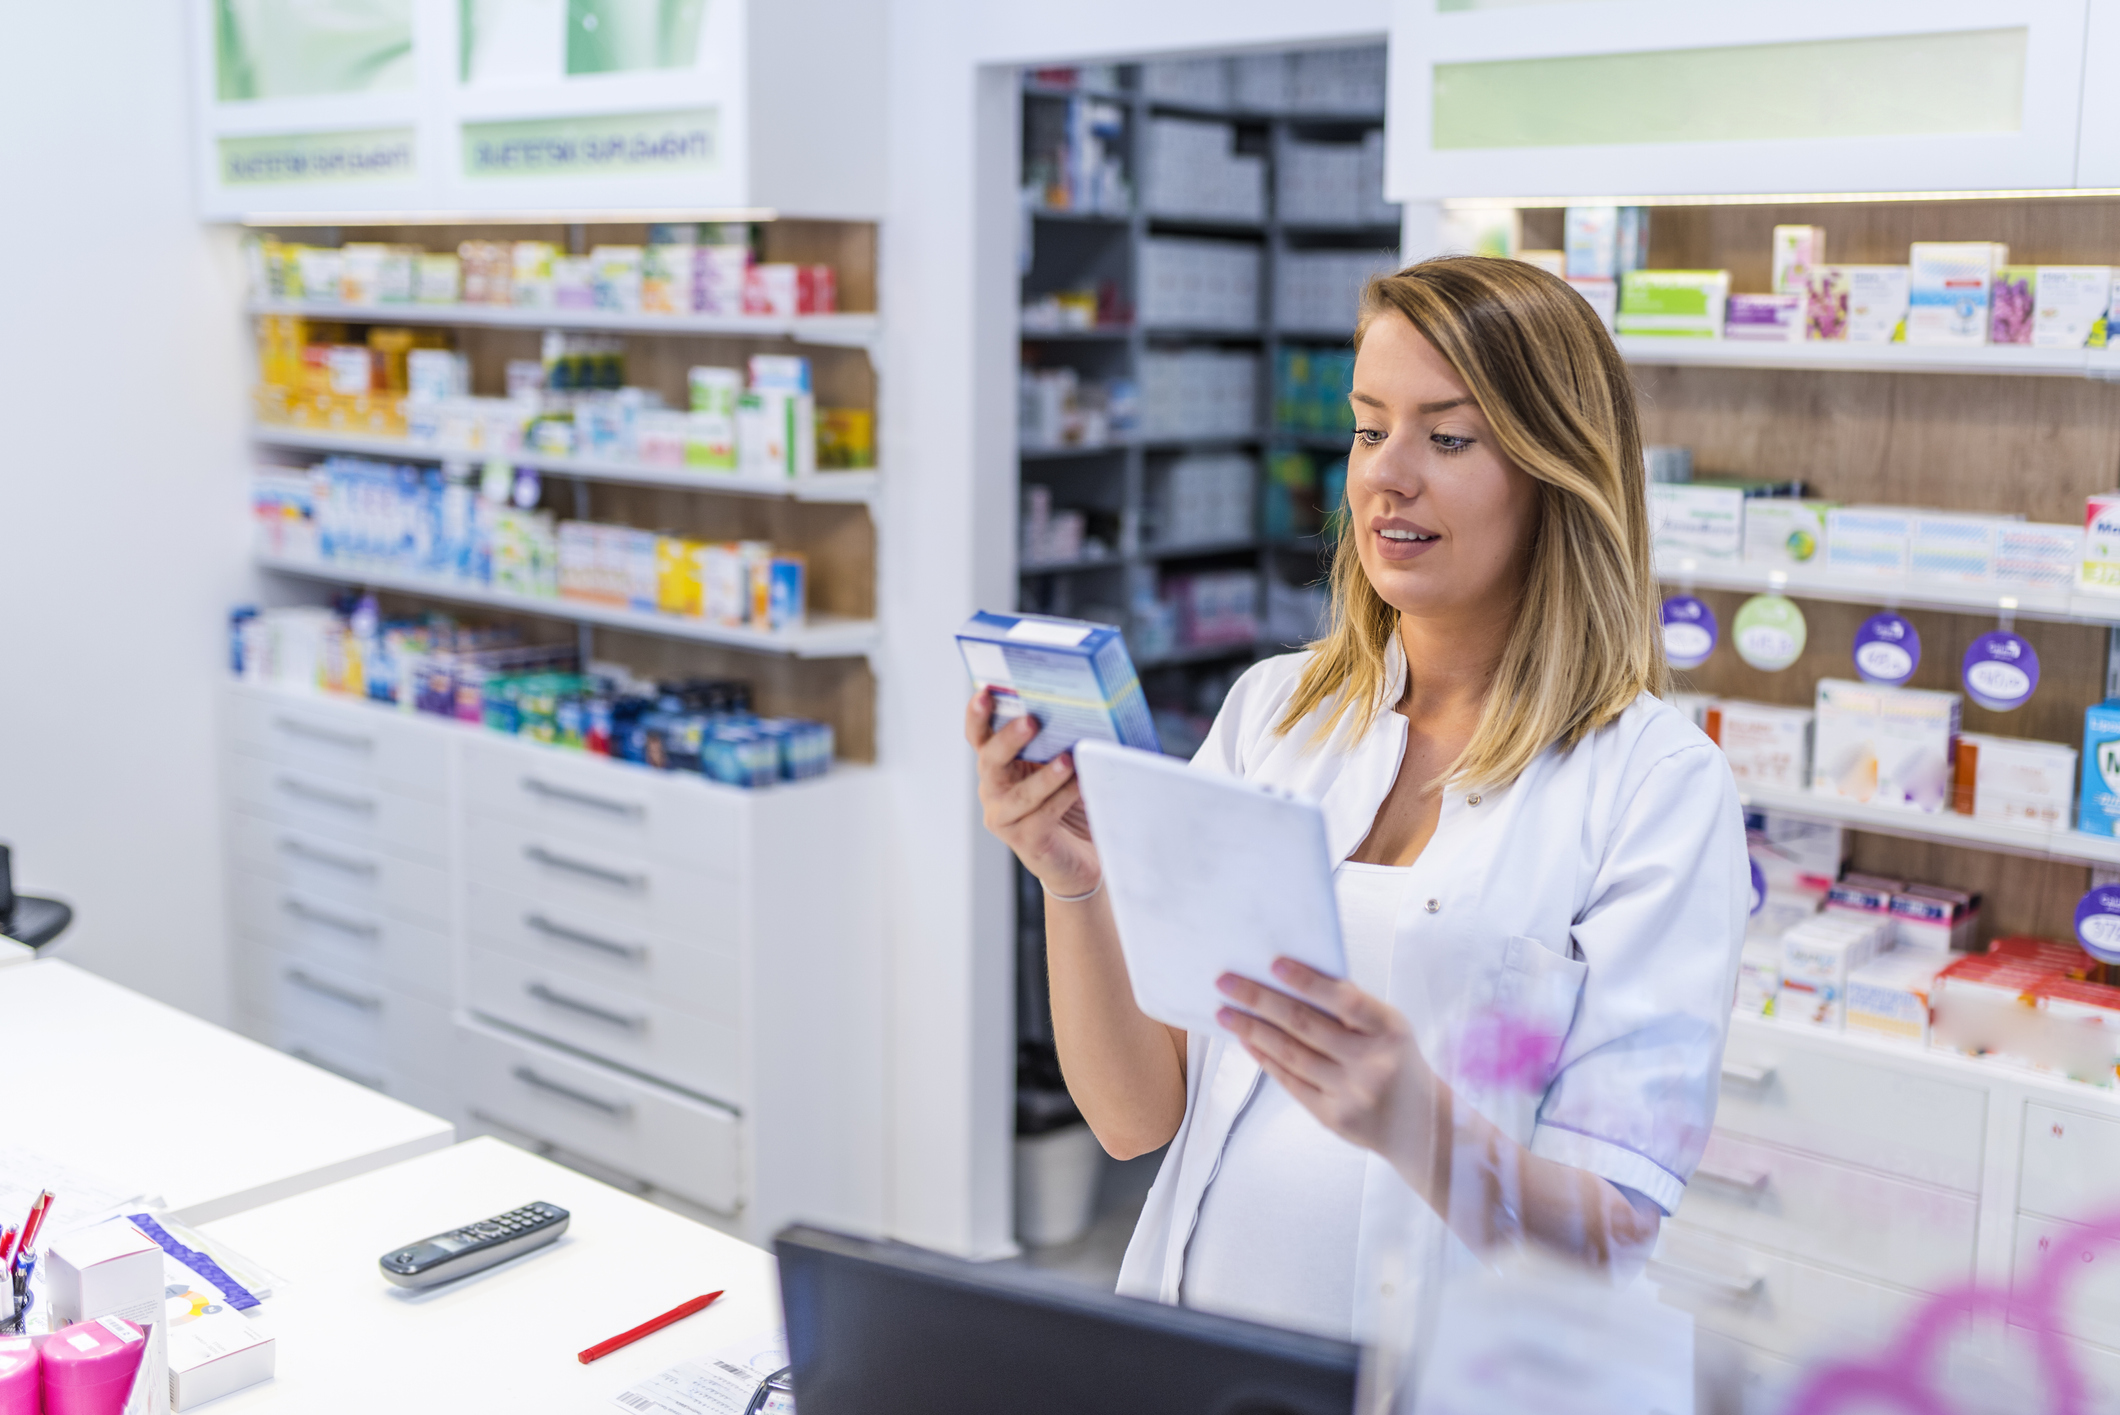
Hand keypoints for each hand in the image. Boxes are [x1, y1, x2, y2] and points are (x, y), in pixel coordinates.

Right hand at [965, 689, 1100, 896]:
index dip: (978, 715)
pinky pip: (1042, 817)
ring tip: (1067, 760)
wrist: (1085, 857)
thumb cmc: (1073, 804)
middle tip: (1031, 720)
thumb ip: (1062, 740)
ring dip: (1044, 775)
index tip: (986, 692)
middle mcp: (994, 791)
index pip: (980, 736)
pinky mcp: (1026, 842)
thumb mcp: (1065, 765)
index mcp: (1000, 766)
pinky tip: (1080, 786)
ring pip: (1018, 794)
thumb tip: (1081, 708)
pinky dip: (1062, 799)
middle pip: (991, 760)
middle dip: (1009, 739)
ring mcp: (1006, 818)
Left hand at [1215, 959, 1442, 1164]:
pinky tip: (1246, 1039)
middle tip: (1226, 981)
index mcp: (1390, 1030)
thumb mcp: (1390, 1029)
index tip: (1273, 964)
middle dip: (1260, 1000)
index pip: (1345, 1000)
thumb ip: (1350, 1008)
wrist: (1422, 1127)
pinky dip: (1265, 1058)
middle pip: (1306, 1026)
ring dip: (1252, 1029)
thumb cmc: (1399, 1063)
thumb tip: (1292, 979)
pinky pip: (1291, 1082)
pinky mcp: (1333, 1117)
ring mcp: (1352, 1093)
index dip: (1308, 982)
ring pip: (1292, 1054)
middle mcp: (1372, 1063)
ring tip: (1224, 1011)